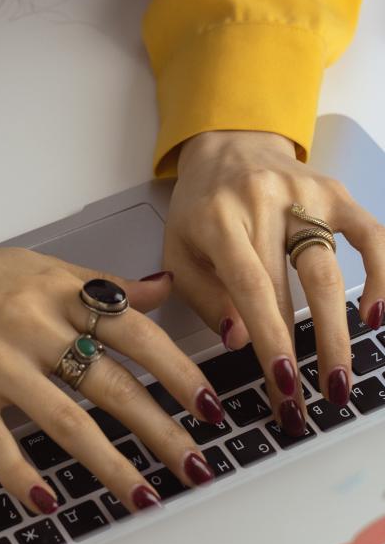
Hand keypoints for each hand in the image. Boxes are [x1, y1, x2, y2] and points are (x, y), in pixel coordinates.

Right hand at [0, 245, 222, 516]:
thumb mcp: (40, 268)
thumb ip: (102, 285)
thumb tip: (161, 292)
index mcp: (59, 291)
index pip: (135, 332)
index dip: (178, 371)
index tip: (209, 405)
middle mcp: (33, 325)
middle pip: (111, 385)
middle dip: (162, 431)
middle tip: (197, 465)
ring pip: (66, 421)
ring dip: (111, 465)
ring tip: (145, 497)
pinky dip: (24, 478)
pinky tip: (50, 504)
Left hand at [163, 130, 384, 435]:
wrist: (227, 144)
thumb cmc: (200, 206)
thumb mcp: (178, 248)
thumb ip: (202, 295)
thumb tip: (238, 339)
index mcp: (219, 219)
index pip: (250, 287)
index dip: (269, 337)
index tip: (281, 382)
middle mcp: (265, 202)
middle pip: (292, 285)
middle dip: (303, 351)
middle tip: (311, 400)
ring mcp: (305, 195)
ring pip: (330, 268)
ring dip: (338, 330)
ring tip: (339, 378)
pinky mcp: (335, 192)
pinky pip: (370, 235)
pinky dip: (381, 273)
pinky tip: (375, 315)